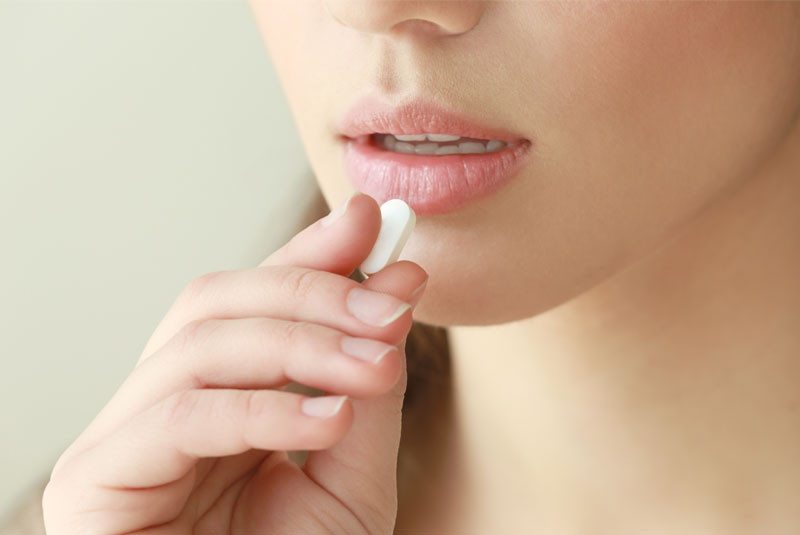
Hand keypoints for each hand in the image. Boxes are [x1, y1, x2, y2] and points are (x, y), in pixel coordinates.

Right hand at [42, 192, 427, 533]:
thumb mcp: (353, 471)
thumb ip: (369, 382)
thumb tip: (393, 288)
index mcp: (217, 392)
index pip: (251, 297)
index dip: (308, 255)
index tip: (372, 222)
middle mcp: (163, 399)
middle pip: (216, 299)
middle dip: (312, 289)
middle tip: (391, 296)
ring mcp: (124, 436)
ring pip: (199, 342)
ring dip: (301, 341)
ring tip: (377, 360)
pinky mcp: (96, 480)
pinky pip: (181, 416)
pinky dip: (263, 407)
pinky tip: (330, 416)